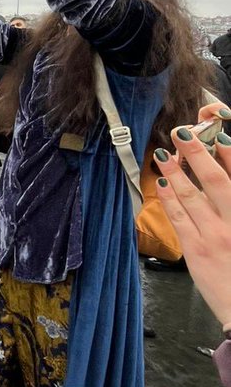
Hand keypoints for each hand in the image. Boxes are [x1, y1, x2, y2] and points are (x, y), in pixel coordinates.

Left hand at [154, 109, 230, 331]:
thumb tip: (224, 182)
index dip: (230, 155)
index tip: (221, 135)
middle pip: (216, 181)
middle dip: (198, 154)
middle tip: (184, 134)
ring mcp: (214, 238)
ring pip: (191, 197)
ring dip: (176, 172)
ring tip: (165, 154)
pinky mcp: (195, 252)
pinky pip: (178, 219)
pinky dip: (169, 199)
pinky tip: (162, 184)